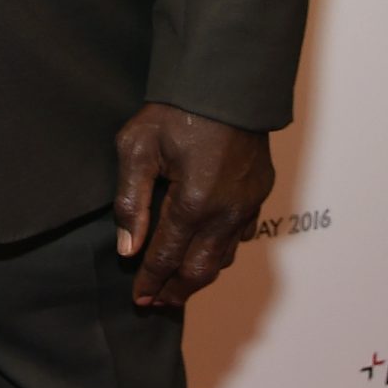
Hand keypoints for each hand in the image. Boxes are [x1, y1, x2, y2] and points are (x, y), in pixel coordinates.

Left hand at [112, 103, 274, 307]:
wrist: (227, 83)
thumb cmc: (176, 110)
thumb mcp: (137, 148)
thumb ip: (130, 200)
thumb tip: (128, 248)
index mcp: (192, 203)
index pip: (165, 257)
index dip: (149, 282)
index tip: (138, 299)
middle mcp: (225, 212)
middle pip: (199, 271)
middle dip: (176, 292)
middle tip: (155, 305)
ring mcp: (247, 205)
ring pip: (223, 258)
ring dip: (198, 278)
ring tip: (176, 288)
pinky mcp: (259, 195)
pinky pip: (239, 237)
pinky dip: (219, 254)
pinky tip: (204, 255)